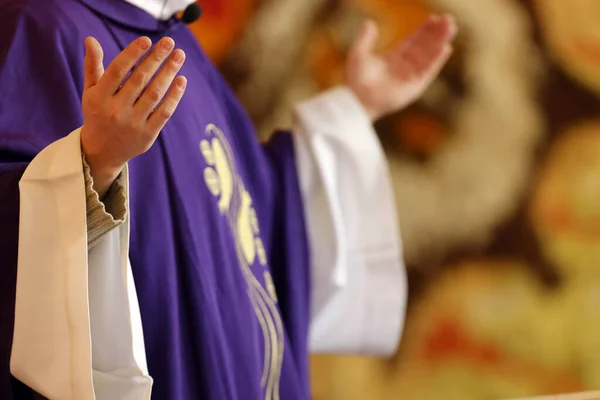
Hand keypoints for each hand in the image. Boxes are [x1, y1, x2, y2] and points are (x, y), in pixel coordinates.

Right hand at [81, 36, 186, 197]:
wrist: (102, 151)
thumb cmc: (98, 114)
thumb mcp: (90, 92)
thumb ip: (93, 66)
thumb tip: (90, 39)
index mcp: (100, 97)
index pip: (118, 71)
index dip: (132, 54)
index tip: (146, 40)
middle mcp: (116, 109)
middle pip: (140, 79)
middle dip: (156, 58)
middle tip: (169, 41)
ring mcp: (133, 123)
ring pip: (154, 93)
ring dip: (169, 73)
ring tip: (179, 56)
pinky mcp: (148, 134)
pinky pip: (164, 112)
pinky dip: (174, 96)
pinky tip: (182, 80)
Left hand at [345, 15, 456, 120]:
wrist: (357, 99)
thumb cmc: (355, 80)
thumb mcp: (358, 53)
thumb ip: (365, 38)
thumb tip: (370, 21)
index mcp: (393, 58)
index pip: (413, 41)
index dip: (424, 30)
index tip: (434, 18)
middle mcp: (404, 67)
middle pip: (424, 46)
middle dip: (436, 33)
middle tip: (448, 19)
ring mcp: (410, 77)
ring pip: (429, 56)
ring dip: (440, 42)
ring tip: (451, 28)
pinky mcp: (414, 87)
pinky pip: (428, 71)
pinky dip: (437, 60)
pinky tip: (445, 47)